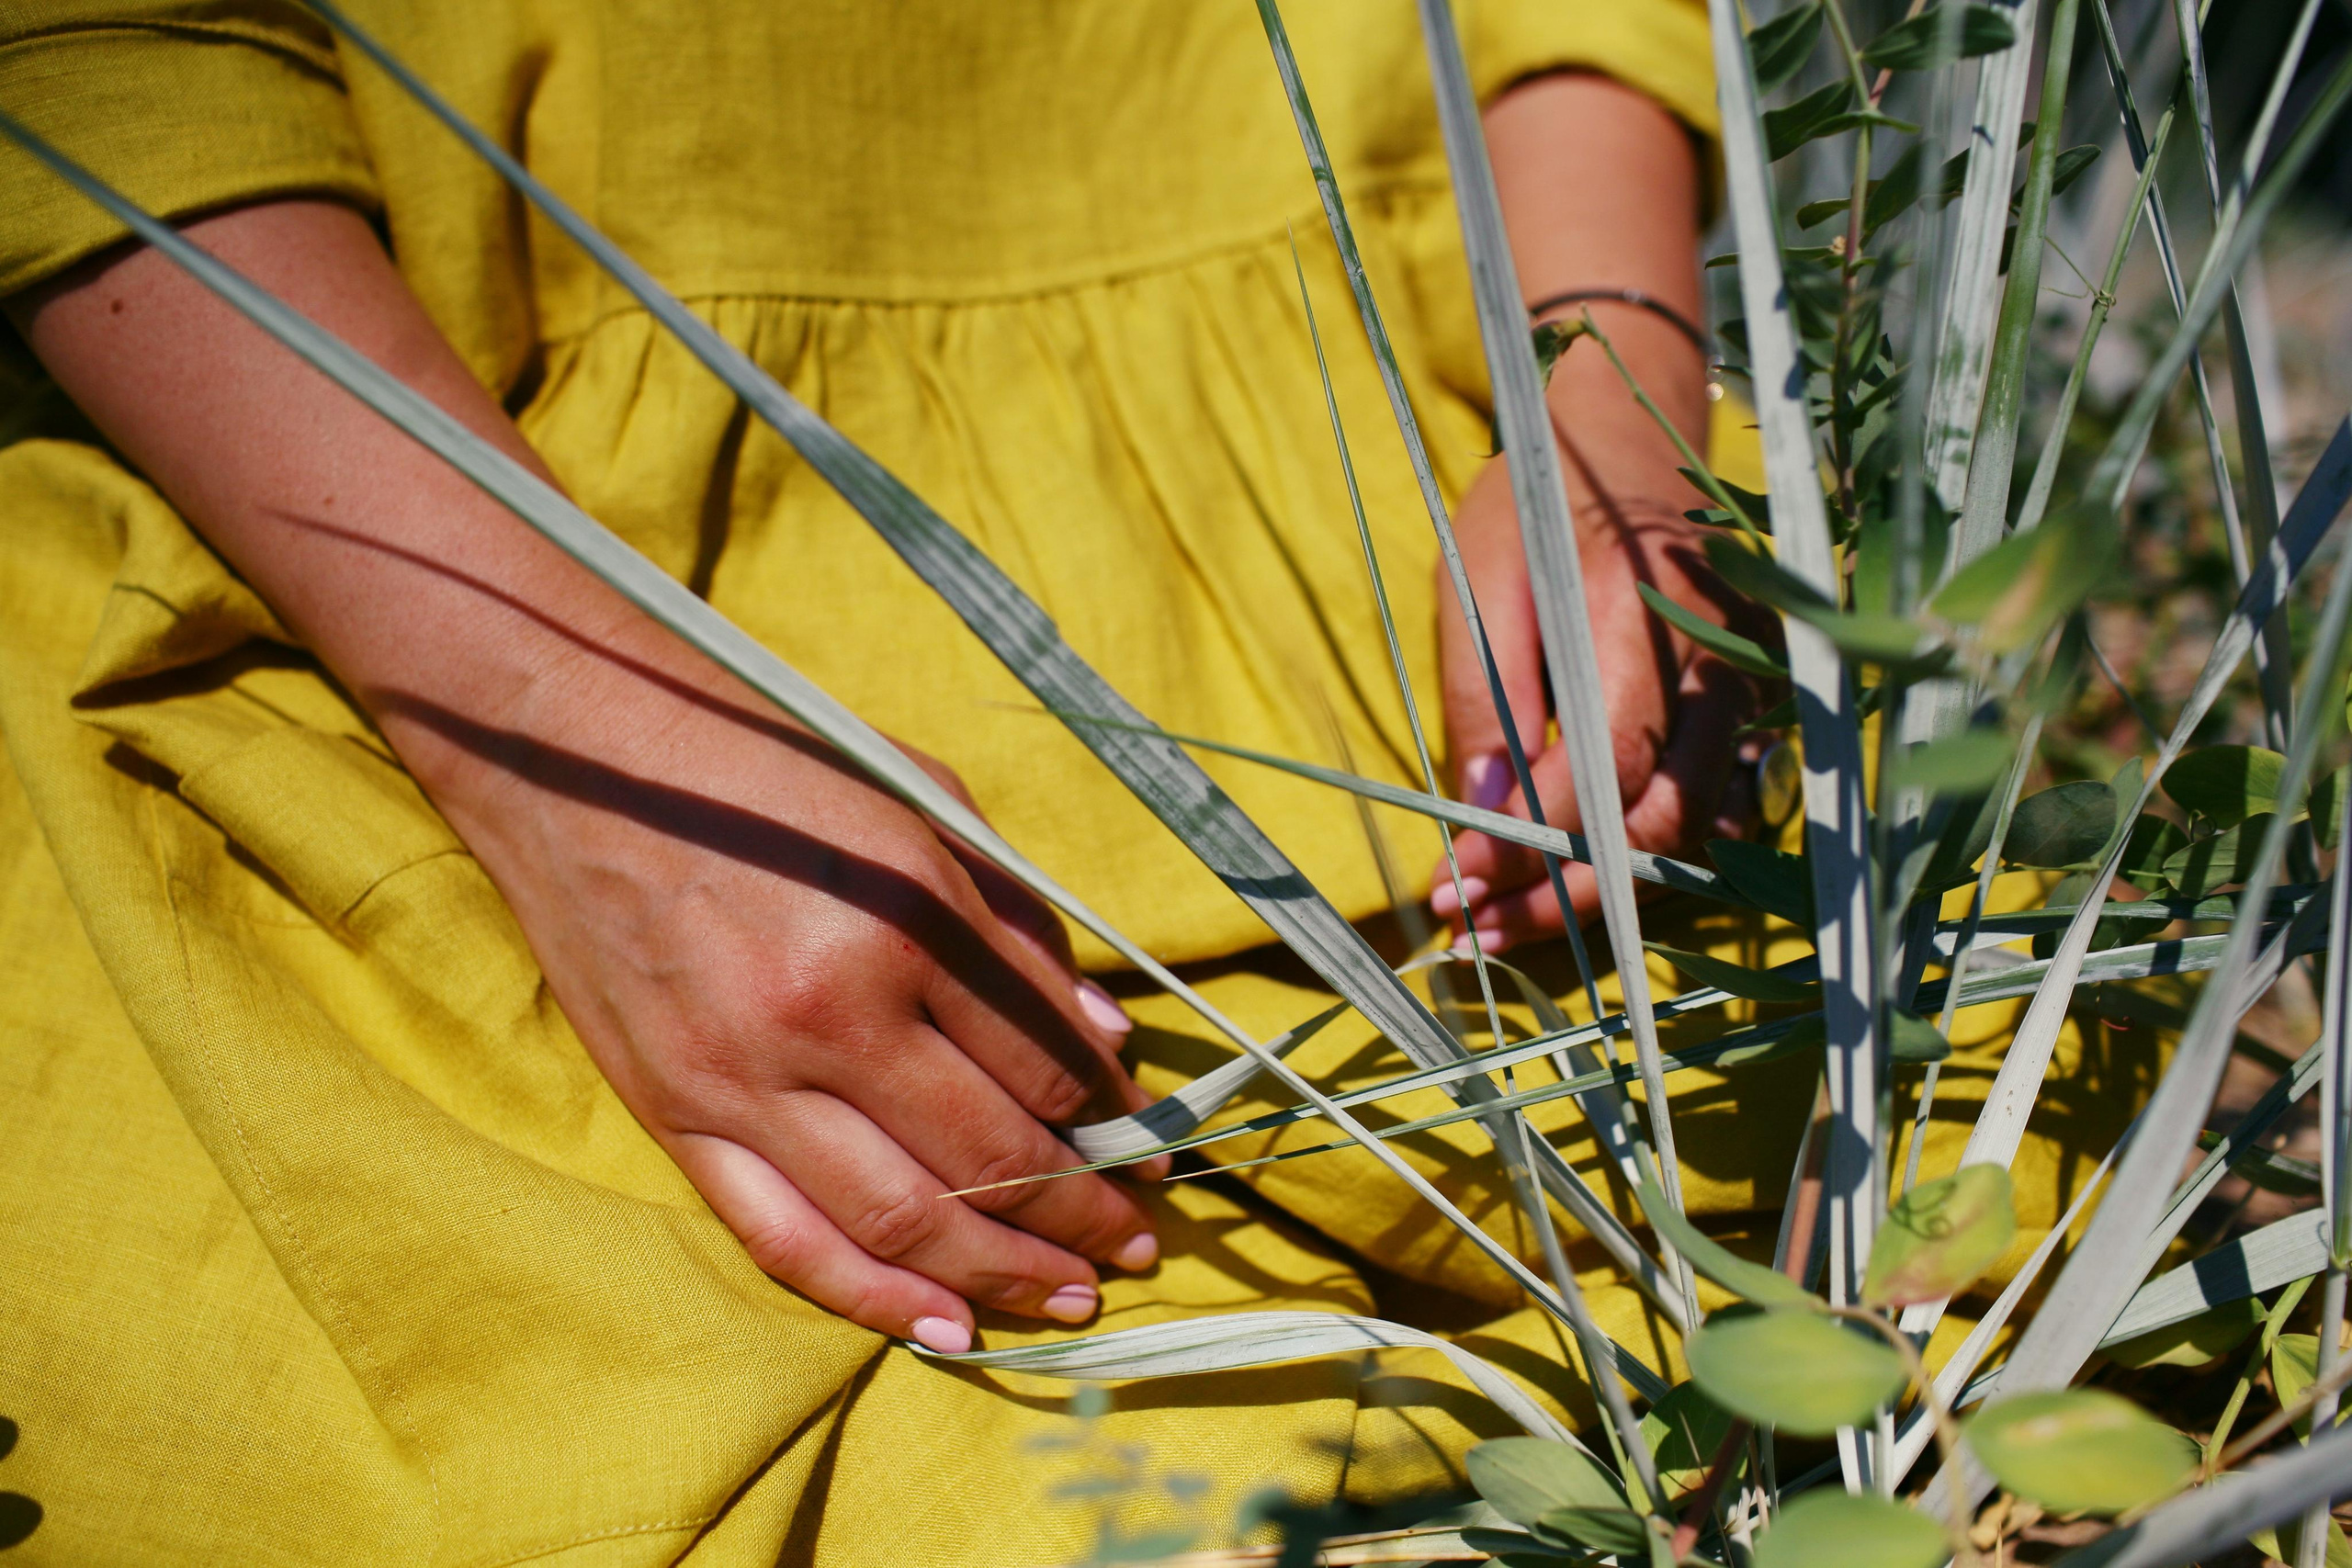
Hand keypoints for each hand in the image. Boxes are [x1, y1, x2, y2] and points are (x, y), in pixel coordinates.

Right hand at [418, 663, 1165, 1353]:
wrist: (574, 755)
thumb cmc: (766, 765)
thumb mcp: (921, 802)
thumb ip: (1018, 925)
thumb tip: (1106, 1042)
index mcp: (904, 917)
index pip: (1045, 1059)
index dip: (1115, 1119)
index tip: (1152, 1151)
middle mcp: (828, 1012)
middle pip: (990, 1154)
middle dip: (1082, 1214)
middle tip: (1140, 1247)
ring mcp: (743, 1078)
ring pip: (901, 1220)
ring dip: (1002, 1275)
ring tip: (1072, 1300)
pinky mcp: (675, 1118)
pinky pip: (785, 1240)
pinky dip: (874, 1299)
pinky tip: (951, 1330)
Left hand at [1428, 73, 1773, 949]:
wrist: (1623, 431)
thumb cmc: (1535, 501)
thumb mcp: (1477, 579)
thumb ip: (1486, 696)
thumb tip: (1483, 816)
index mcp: (1639, 612)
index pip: (1606, 771)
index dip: (1532, 848)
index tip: (1456, 890)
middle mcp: (1715, 657)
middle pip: (1659, 824)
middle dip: (1567, 894)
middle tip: (1476, 927)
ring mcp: (1746, 680)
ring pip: (1689, 828)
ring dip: (1599, 888)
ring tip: (1506, 917)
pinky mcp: (1749, 700)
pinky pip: (1706, 801)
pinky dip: (1638, 851)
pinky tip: (1566, 872)